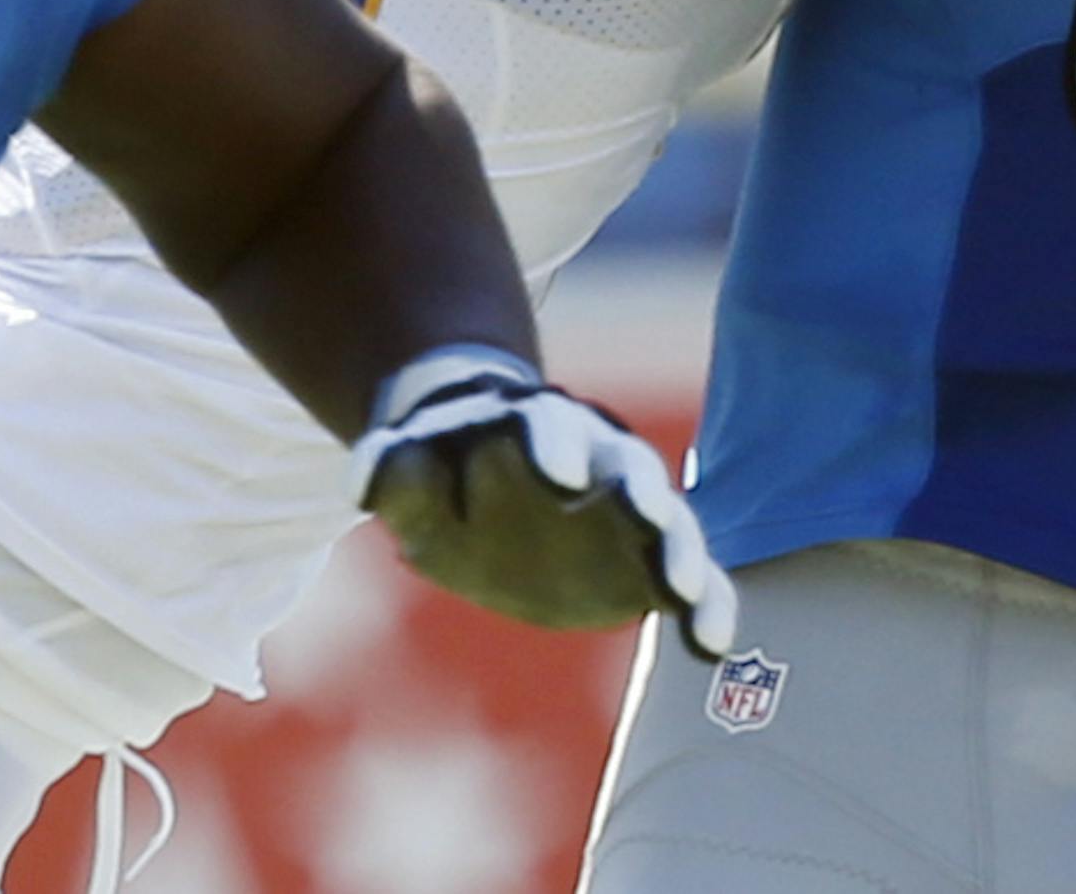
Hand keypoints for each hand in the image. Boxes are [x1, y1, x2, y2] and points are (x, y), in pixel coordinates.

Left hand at [349, 351, 737, 654]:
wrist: (482, 466)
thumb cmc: (443, 467)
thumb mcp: (410, 470)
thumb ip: (393, 471)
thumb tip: (365, 480)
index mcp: (535, 429)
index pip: (549, 429)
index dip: (554, 449)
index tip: (560, 479)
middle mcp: (598, 459)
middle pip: (628, 469)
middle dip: (639, 497)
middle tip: (651, 524)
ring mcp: (629, 508)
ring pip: (668, 521)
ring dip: (679, 552)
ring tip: (686, 596)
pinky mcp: (646, 558)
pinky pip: (689, 578)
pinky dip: (706, 604)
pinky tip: (710, 647)